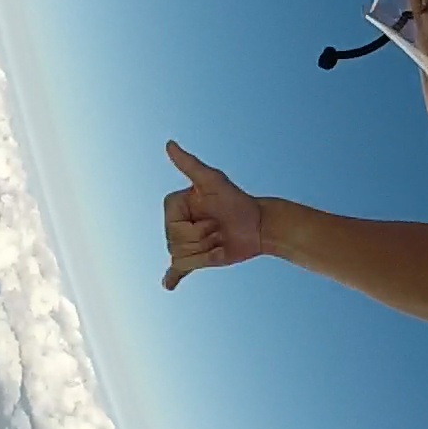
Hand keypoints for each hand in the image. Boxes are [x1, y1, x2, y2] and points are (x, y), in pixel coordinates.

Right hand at [161, 141, 264, 289]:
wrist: (258, 224)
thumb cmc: (237, 200)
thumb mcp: (214, 182)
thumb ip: (190, 165)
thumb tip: (169, 144)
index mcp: (174, 206)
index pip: (174, 229)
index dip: (196, 228)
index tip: (213, 216)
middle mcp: (176, 223)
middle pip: (177, 246)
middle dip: (203, 240)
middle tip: (220, 228)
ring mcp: (186, 241)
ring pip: (183, 258)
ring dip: (206, 253)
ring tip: (220, 239)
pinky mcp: (197, 257)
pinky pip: (179, 269)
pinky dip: (172, 278)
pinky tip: (169, 284)